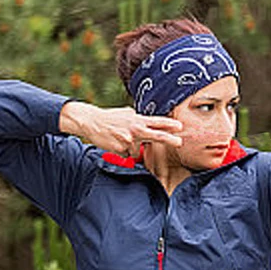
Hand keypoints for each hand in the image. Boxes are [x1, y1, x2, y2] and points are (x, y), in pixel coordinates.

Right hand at [59, 101, 183, 153]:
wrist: (91, 122)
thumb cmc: (111, 118)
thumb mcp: (127, 114)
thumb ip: (140, 119)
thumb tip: (151, 123)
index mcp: (137, 119)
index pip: (156, 121)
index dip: (169, 124)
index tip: (179, 127)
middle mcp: (134, 129)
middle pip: (155, 135)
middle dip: (168, 139)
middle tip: (180, 142)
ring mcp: (128, 140)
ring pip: (137, 151)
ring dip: (131, 147)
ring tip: (120, 138)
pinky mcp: (120, 149)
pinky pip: (127, 155)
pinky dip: (122, 151)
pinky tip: (115, 143)